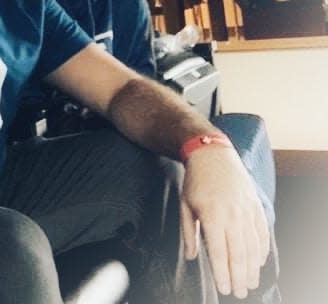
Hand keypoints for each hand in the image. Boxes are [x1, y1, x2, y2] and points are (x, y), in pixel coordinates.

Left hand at [180, 145, 270, 298]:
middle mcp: (232, 215)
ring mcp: (246, 211)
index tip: (224, 288)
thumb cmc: (195, 181)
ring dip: (252, 268)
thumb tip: (191, 256)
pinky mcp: (255, 206)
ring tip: (250, 283)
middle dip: (239, 276)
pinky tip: (258, 262)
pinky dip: (261, 249)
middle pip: (238, 253)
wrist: (213, 155)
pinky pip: (261, 233)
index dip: (222, 272)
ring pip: (252, 246)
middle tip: (239, 292)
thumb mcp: (185, 205)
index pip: (219, 251)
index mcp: (212, 216)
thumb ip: (188, 232)